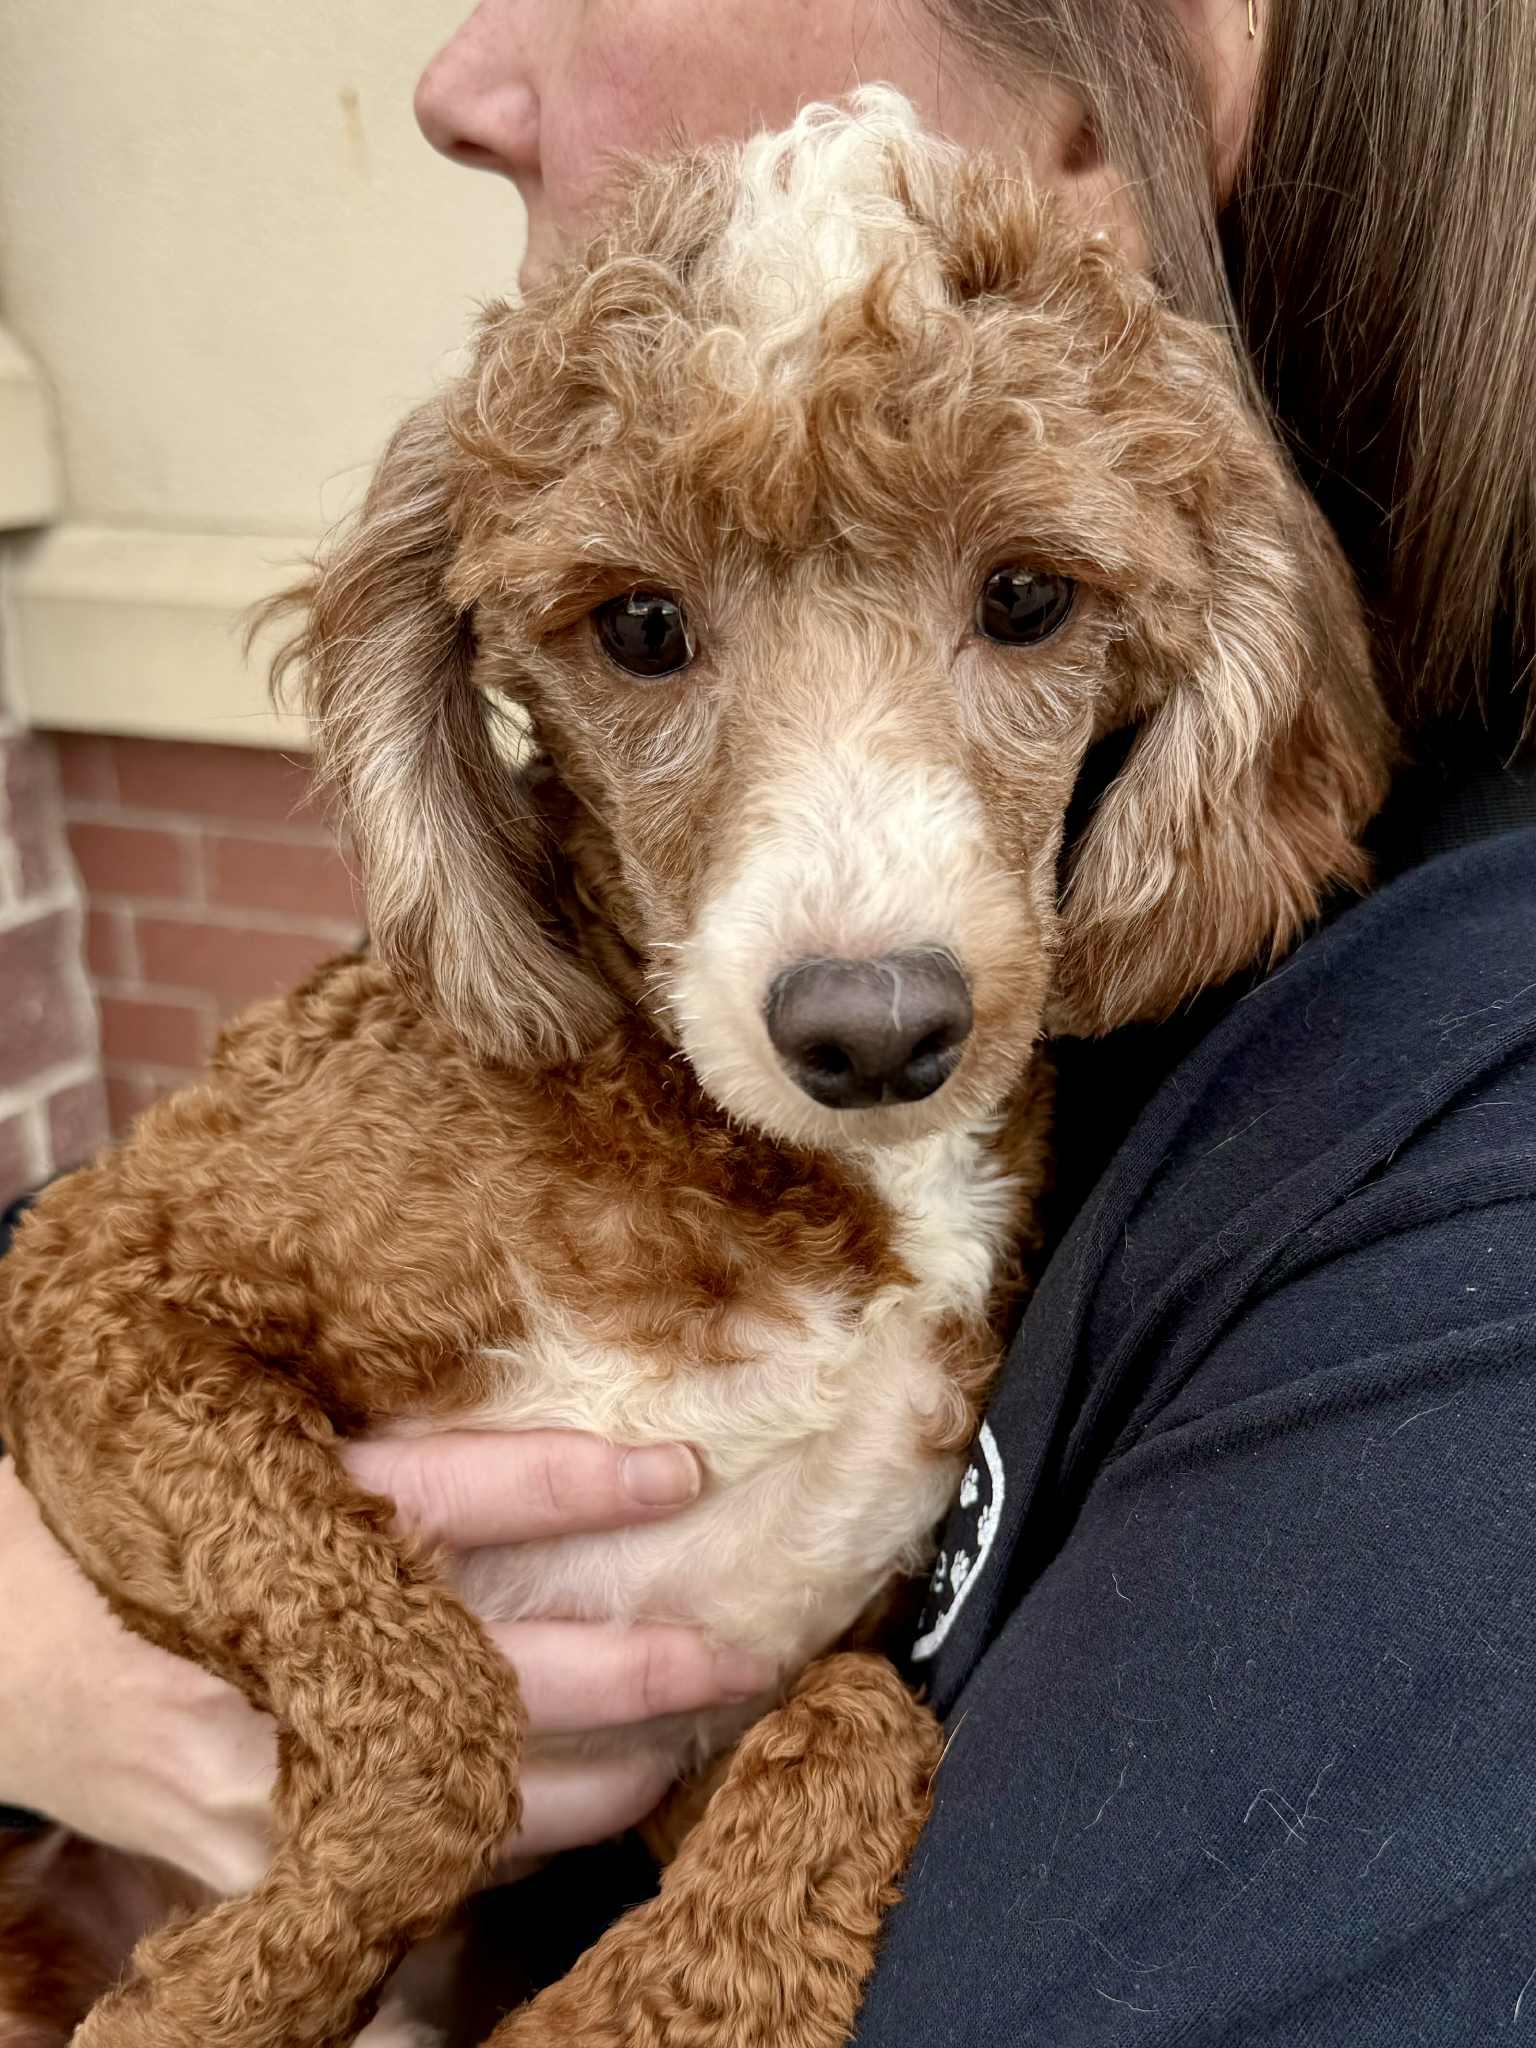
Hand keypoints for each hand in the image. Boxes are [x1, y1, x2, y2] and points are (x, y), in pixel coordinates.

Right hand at [0, 1435, 765, 1894]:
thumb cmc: (116, 1527)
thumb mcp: (229, 1453)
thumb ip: (368, 1446)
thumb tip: (543, 1424)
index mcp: (256, 1529)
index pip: (446, 1498)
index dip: (574, 1484)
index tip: (684, 1470)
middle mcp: (263, 1661)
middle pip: (486, 1674)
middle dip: (632, 1670)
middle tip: (738, 1649)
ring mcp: (255, 1786)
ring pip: (469, 1797)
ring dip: (597, 1774)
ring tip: (691, 1734)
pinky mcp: (249, 1864)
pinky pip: (411, 1863)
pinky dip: (507, 1839)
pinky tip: (583, 1805)